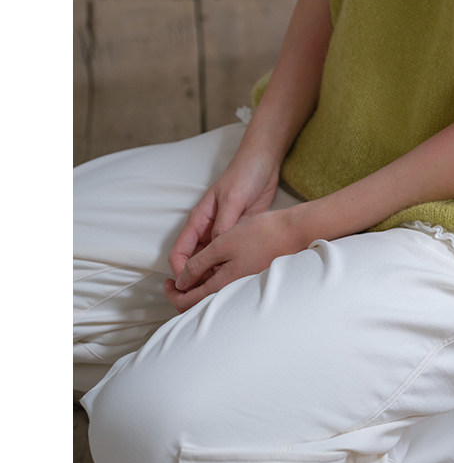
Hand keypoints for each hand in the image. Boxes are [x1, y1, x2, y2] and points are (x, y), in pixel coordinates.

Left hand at [165, 206, 308, 312]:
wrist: (296, 232)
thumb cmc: (261, 234)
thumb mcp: (222, 243)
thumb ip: (199, 264)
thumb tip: (181, 282)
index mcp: (222, 285)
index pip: (188, 302)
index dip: (172, 294)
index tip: (166, 282)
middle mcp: (234, 292)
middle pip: (201, 305)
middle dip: (184, 295)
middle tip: (174, 281)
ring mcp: (245, 287)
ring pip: (215, 296)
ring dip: (200, 288)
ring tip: (194, 273)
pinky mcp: (254, 279)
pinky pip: (228, 289)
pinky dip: (215, 283)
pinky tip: (215, 269)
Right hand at [166, 147, 280, 294]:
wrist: (265, 162)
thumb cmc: (245, 175)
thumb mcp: (233, 199)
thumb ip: (224, 224)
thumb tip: (216, 249)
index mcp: (199, 220)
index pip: (180, 253)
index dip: (181, 273)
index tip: (189, 288)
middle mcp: (208, 230)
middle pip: (195, 262)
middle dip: (197, 281)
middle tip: (206, 299)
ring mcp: (223, 233)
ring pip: (212, 262)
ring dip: (215, 277)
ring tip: (224, 294)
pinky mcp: (239, 235)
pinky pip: (229, 257)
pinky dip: (230, 268)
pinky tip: (240, 279)